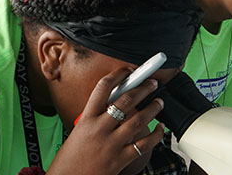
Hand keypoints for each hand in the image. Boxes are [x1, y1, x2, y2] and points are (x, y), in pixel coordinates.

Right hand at [47, 68, 165, 174]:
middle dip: (143, 88)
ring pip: (138, 120)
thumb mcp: (78, 132)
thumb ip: (95, 118)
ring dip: (153, 108)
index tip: (128, 71)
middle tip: (152, 83)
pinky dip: (157, 134)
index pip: (102, 89)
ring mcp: (110, 144)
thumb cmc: (70, 158)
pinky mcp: (120, 160)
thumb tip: (115, 104)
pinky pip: (144, 144)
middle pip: (126, 101)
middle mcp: (99, 129)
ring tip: (159, 102)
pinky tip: (160, 128)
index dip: (118, 76)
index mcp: (86, 120)